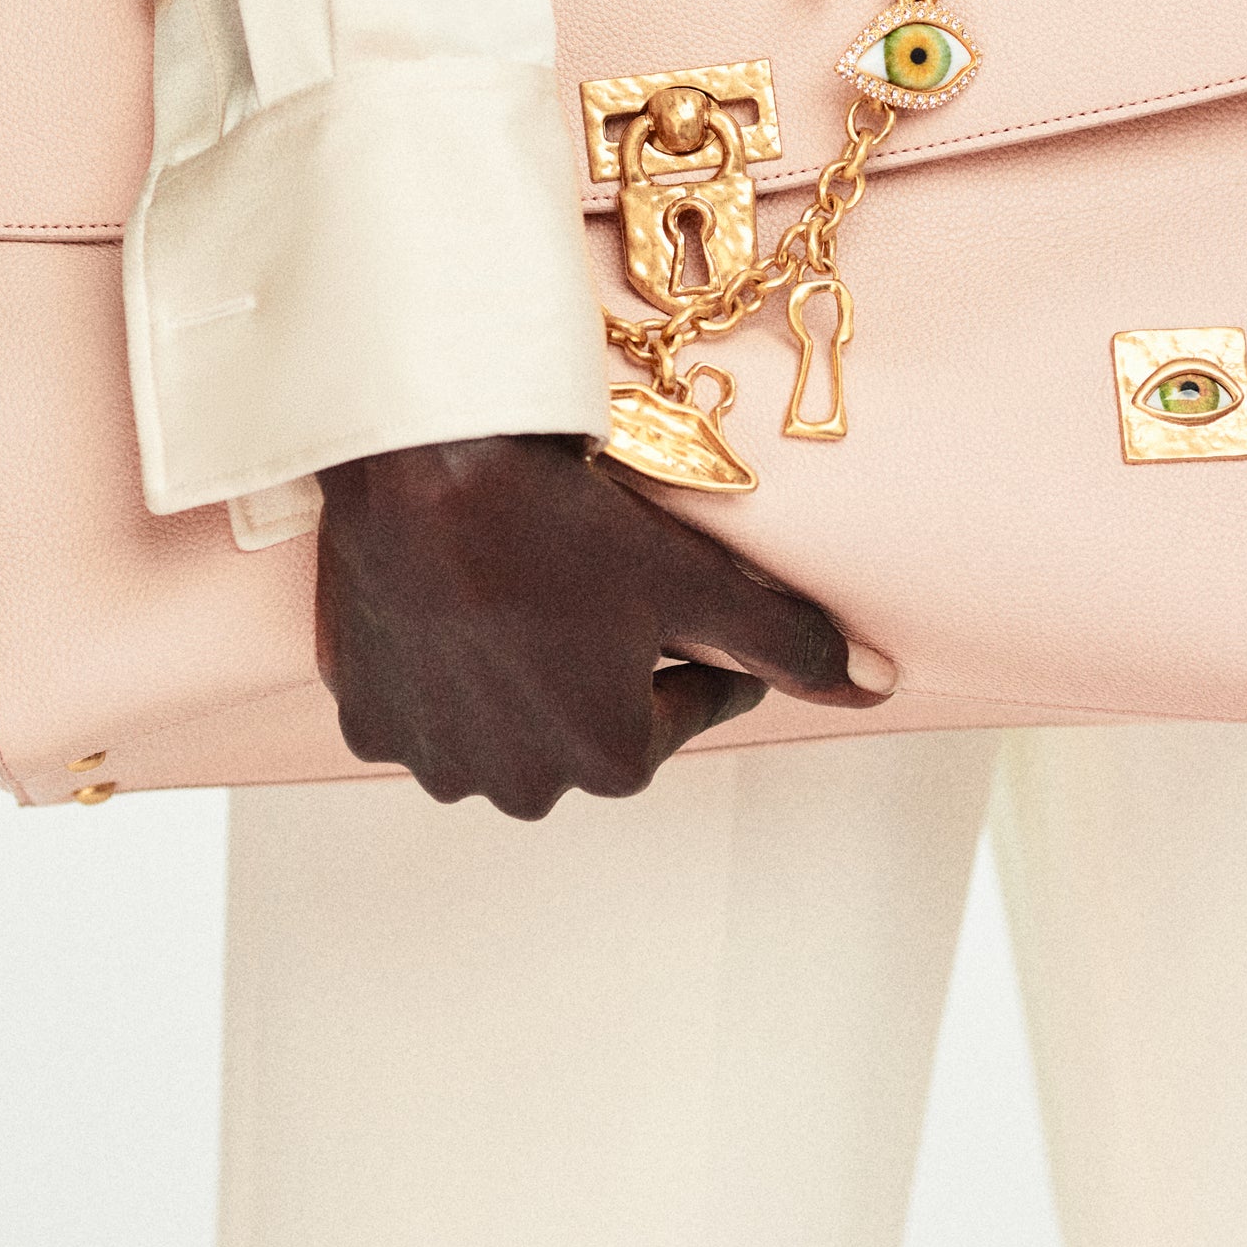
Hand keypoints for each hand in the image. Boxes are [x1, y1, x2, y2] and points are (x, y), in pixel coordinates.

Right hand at [314, 433, 893, 819]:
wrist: (418, 461)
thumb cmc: (563, 518)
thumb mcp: (694, 576)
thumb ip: (792, 642)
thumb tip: (880, 684)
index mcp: (608, 762)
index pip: (681, 708)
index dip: (692, 648)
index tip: (682, 596)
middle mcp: (518, 785)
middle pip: (588, 721)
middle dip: (603, 666)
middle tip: (597, 578)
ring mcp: (434, 756)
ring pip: (505, 717)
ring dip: (523, 671)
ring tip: (526, 583)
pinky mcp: (366, 716)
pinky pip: (425, 701)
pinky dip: (445, 665)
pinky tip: (456, 598)